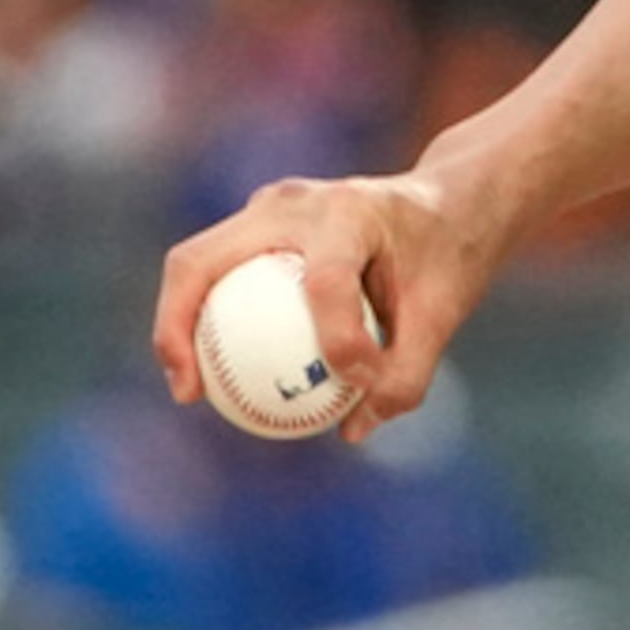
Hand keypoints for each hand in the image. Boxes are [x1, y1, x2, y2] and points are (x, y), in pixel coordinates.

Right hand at [152, 167, 508, 443]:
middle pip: (205, 258)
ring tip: (189, 388)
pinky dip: (203, 320)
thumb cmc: (448, 255)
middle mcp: (295, 202)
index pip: (327, 282)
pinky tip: (211, 374)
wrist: (451, 200)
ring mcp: (269, 208)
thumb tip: (352, 429)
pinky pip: (215, 273)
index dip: (340, 343)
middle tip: (190, 391)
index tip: (359, 385)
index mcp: (350, 213)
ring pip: (196, 263)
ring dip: (178, 324)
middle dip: (178, 325)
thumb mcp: (446, 312)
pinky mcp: (259, 224)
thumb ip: (408, 373)